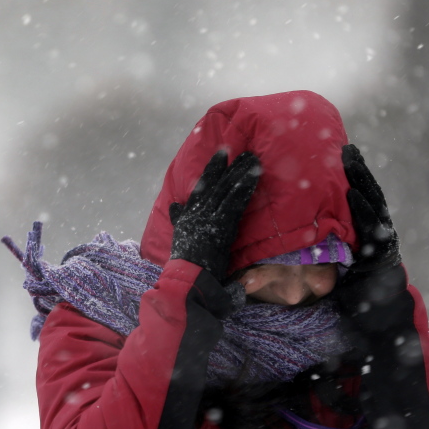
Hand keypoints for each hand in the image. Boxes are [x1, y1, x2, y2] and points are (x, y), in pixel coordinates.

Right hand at [169, 150, 260, 281]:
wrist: (187, 276)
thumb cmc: (185, 261)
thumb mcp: (178, 235)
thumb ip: (178, 218)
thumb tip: (174, 205)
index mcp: (188, 213)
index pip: (201, 186)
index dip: (212, 169)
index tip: (221, 154)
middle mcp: (198, 211)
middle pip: (217, 184)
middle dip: (230, 166)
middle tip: (243, 152)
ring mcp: (209, 217)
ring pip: (226, 189)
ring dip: (241, 173)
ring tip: (253, 160)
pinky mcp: (221, 225)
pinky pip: (235, 203)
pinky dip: (245, 188)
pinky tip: (254, 178)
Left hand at [337, 144, 405, 319]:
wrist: (376, 317)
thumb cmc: (352, 289)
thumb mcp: (336, 260)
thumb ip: (325, 243)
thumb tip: (298, 229)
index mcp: (368, 230)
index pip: (361, 196)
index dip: (354, 175)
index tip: (343, 153)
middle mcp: (378, 231)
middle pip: (369, 193)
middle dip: (359, 170)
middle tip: (346, 148)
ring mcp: (382, 241)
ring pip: (373, 204)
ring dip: (361, 181)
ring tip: (350, 161)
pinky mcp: (382, 254)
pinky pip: (371, 228)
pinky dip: (363, 210)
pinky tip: (352, 194)